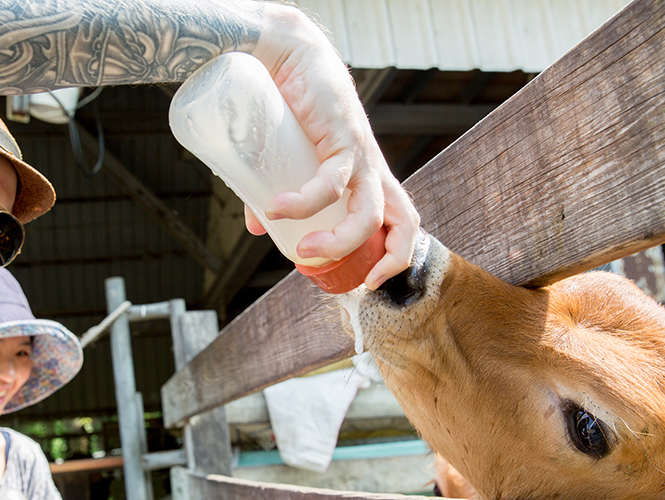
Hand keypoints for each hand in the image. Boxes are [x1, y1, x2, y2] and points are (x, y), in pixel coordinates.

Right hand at [250, 4, 419, 288]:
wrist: (281, 52)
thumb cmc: (284, 106)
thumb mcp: (279, 163)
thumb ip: (271, 195)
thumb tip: (258, 227)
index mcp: (365, 175)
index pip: (401, 220)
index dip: (396, 256)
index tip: (366, 282)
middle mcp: (370, 167)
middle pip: (406, 220)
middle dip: (392, 259)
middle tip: (359, 281)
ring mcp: (360, 152)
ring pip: (369, 212)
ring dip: (338, 243)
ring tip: (302, 251)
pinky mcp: (343, 135)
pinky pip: (332, 181)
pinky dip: (305, 203)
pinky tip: (277, 209)